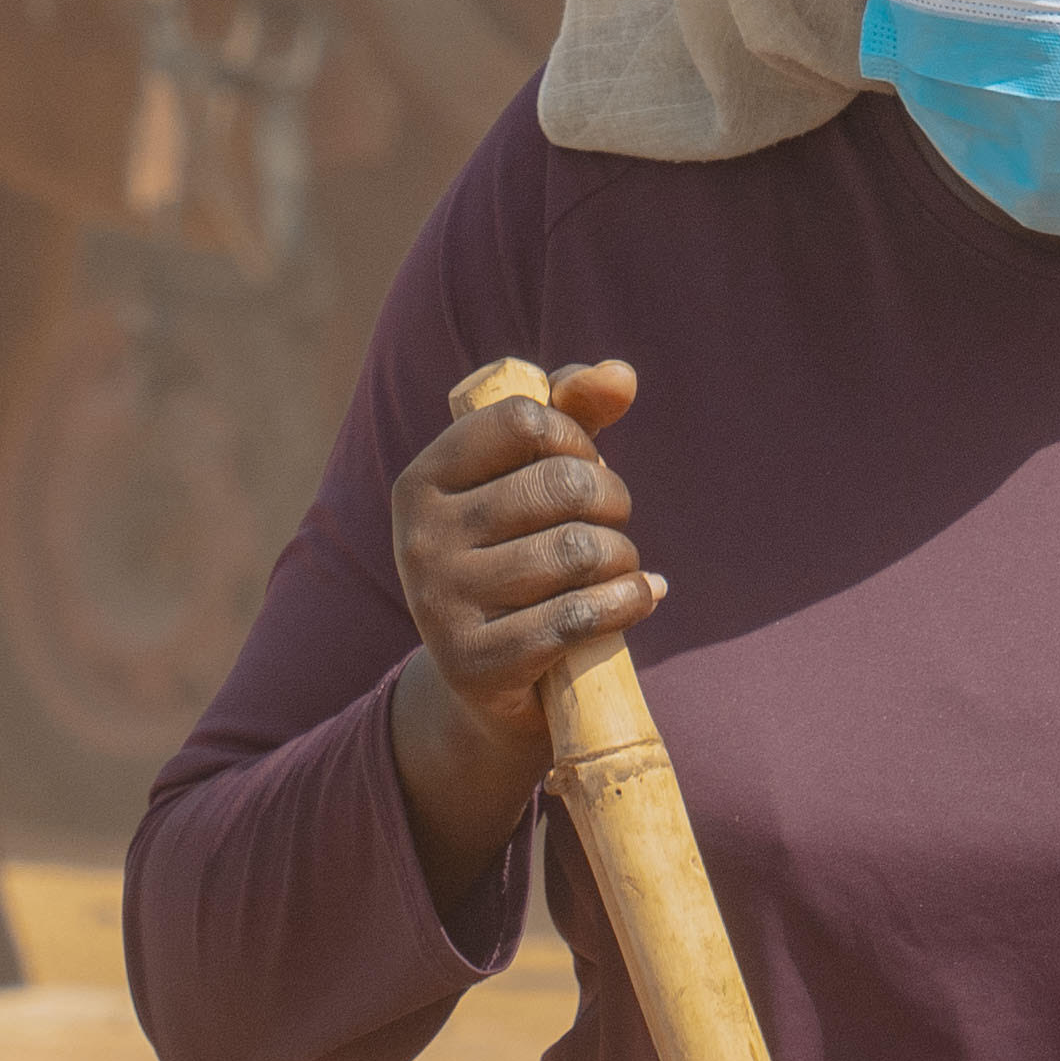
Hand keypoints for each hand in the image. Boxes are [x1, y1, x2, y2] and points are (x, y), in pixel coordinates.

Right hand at [384, 361, 656, 895]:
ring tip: (618, 569)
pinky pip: (581, 616)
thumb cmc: (518, 557)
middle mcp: (419, 538)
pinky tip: (640, 598)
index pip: (525, 420)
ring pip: (580, 551)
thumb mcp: (532, 479)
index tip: (582, 467)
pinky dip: (629, 602)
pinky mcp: (475, 664)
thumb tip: (621, 376)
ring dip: (624, 559)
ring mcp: (440, 603)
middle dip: (613, 502)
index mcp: (423, 481)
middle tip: (611, 526)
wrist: (489, 684)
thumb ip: (575, 412)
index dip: (577, 438)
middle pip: (564, 483)